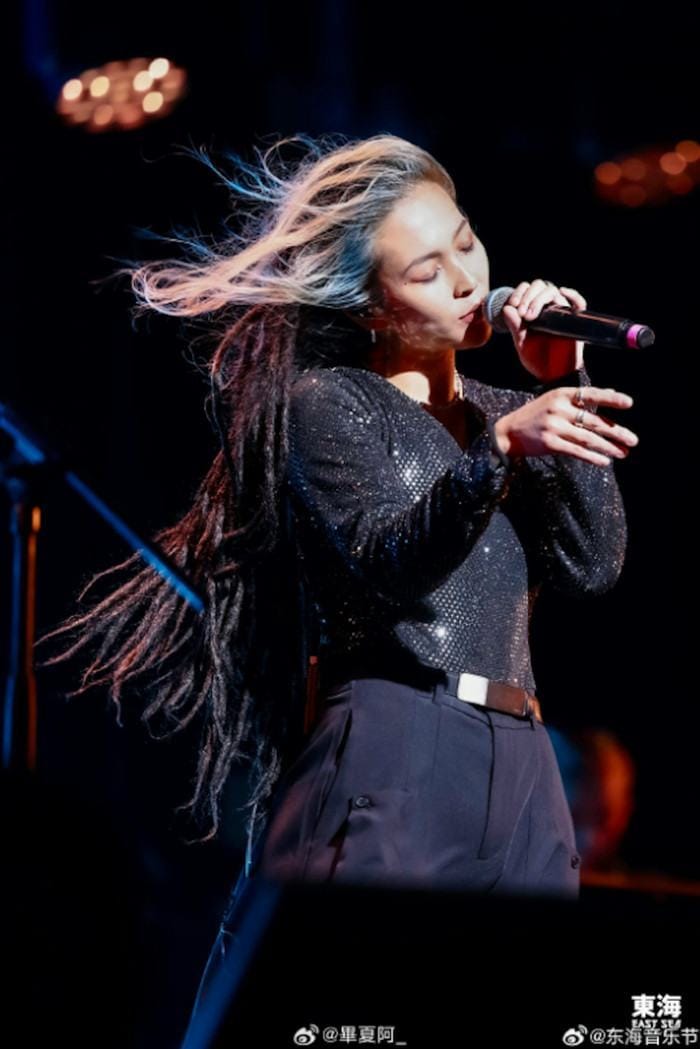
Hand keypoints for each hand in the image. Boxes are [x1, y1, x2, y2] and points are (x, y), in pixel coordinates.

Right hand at [493, 385, 638, 466]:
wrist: (507, 432)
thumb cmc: (534, 415)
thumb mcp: (554, 400)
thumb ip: (580, 398)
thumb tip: (611, 393)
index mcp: (561, 395)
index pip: (591, 394)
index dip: (611, 398)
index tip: (629, 403)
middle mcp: (558, 409)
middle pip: (594, 421)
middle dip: (616, 432)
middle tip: (633, 440)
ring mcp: (554, 426)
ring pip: (588, 438)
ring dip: (608, 447)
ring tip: (623, 453)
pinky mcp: (550, 443)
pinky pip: (576, 451)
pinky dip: (592, 457)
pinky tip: (604, 461)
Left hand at [500, 279, 586, 381]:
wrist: (552, 374)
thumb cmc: (536, 358)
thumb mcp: (521, 343)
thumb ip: (515, 326)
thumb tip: (507, 308)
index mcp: (533, 309)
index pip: (527, 289)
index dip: (519, 292)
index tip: (512, 304)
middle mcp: (547, 308)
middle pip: (539, 286)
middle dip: (528, 296)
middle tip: (522, 313)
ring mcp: (561, 312)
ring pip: (553, 291)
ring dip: (539, 298)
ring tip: (530, 315)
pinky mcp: (574, 320)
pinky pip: (579, 302)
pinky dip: (573, 295)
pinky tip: (563, 292)